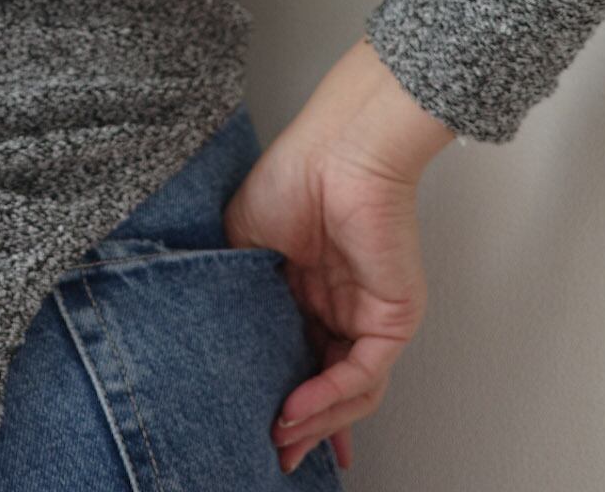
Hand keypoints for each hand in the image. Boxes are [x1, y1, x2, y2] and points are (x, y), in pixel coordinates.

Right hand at [221, 36, 457, 474]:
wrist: (334, 151)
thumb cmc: (289, 178)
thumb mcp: (240, 243)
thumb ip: (236, 295)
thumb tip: (212, 342)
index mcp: (305, 289)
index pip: (298, 358)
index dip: (282, 398)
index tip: (260, 430)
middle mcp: (340, 308)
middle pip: (327, 386)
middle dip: (302, 428)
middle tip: (273, 454)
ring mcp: (368, 314)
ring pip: (350, 391)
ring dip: (316, 421)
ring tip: (280, 436)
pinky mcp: (392, 318)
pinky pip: (363, 374)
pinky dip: (331, 397)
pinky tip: (299, 407)